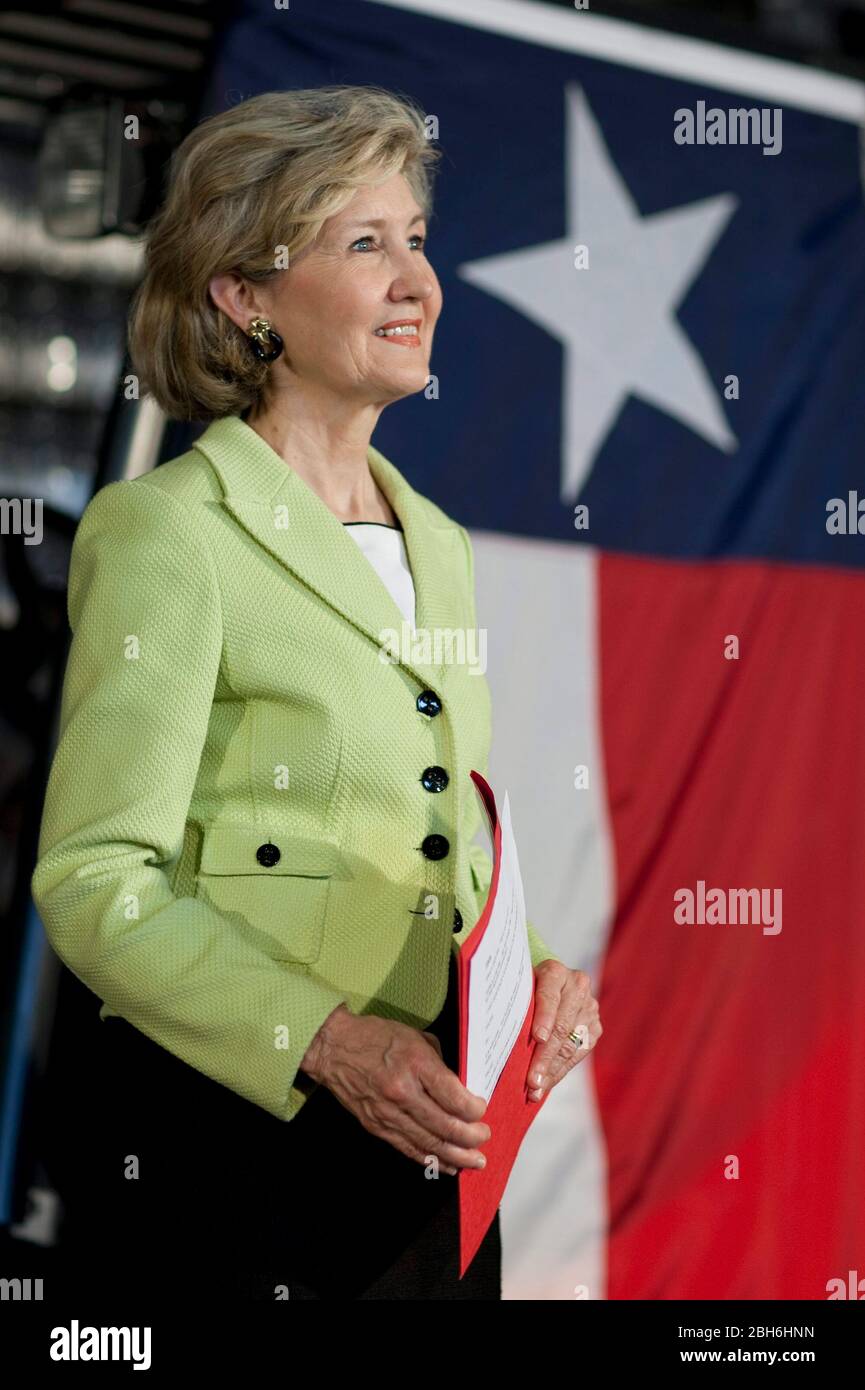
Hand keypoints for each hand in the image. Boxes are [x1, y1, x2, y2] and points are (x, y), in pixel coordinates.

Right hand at [300, 1005, 490, 1175]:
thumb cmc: (376, 1037)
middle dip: (471, 1137)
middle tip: (484, 1138)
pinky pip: (408, 1148)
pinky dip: (430, 1160)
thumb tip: (460, 1088)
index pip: (453, 1097)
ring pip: (429, 1143)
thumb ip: (440, 1064)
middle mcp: (403, 1092)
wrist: (333, 1048)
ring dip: (456, 1156)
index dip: (474, 1110)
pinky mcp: (377, 1126)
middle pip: (445, 1125)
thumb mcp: (416, 1037)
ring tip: (474, 1162)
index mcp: (416, 1063)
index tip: (482, 1110)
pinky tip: (447, 1165)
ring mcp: (388, 1113)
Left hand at [526, 961, 601, 1101]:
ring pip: (570, 1044)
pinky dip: (560, 1071)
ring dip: (551, 1070)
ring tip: (535, 1089)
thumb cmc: (525, 990)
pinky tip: (546, 1084)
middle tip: (531, 1080)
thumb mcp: (519, 990)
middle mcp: (577, 986)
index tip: (537, 1038)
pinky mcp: (595, 1027)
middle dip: (545, 1056)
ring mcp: (589, 1006)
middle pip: (561, 1025)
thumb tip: (496, 1040)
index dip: (543, 1017)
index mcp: (554, 971)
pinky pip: (579, 1053)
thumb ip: (515, 1006)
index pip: (549, 995)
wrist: (548, 985)